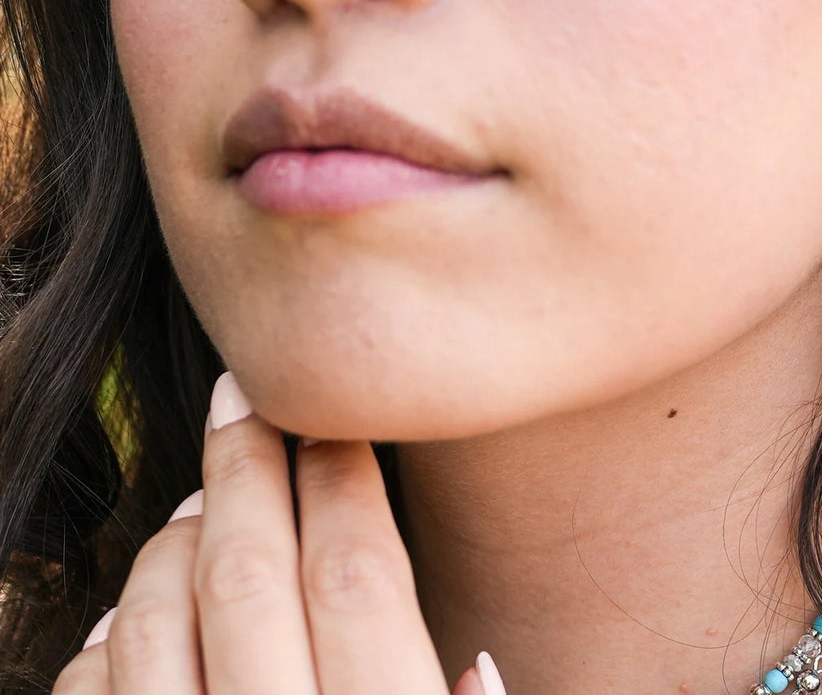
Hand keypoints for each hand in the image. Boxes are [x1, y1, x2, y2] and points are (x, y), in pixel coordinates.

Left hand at [54, 372, 508, 694]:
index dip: (343, 479)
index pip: (355, 575)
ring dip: (175, 542)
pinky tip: (138, 614)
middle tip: (245, 396)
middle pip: (247, 577)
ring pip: (153, 626)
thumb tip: (476, 664)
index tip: (336, 419)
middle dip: (248, 467)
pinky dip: (106, 642)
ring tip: (205, 499)